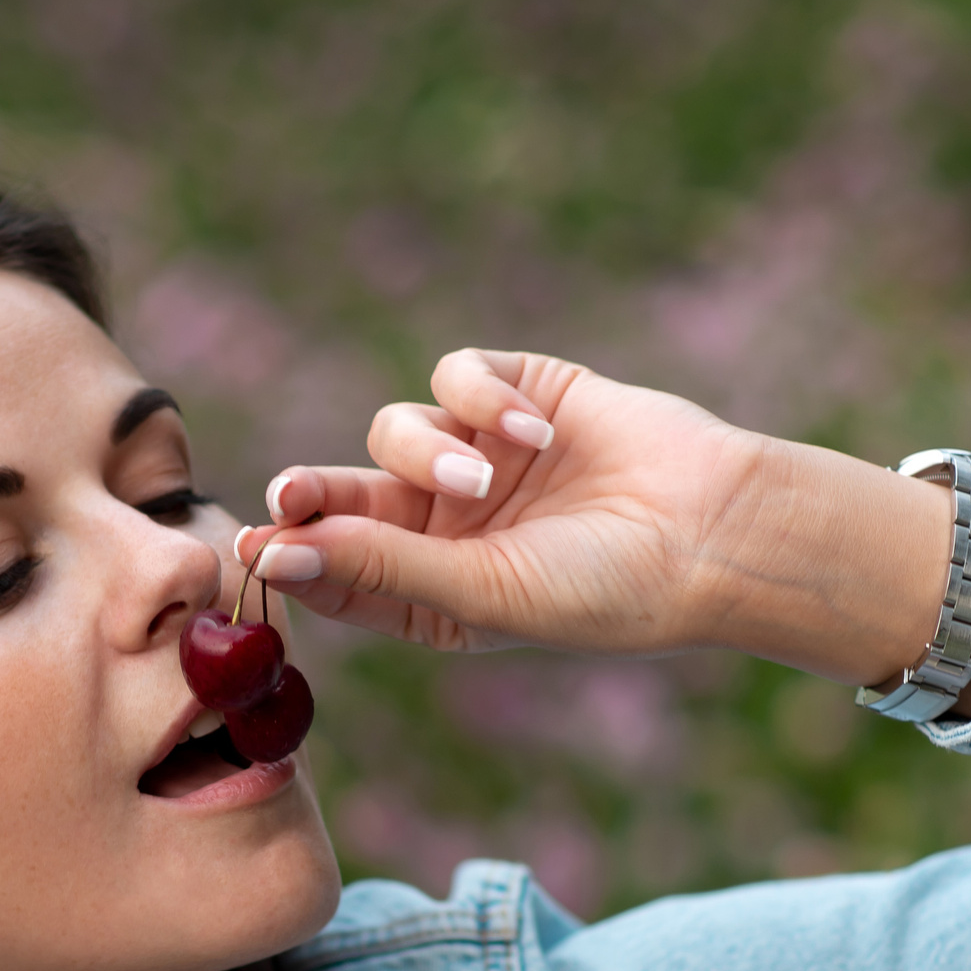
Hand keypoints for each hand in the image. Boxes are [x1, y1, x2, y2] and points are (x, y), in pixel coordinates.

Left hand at [240, 348, 970, 707]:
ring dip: (430, 447)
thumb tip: (274, 555)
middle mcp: (443, 527)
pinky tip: (532, 430)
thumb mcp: (483, 593)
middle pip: (343, 495)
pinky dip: (482, 396)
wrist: (714, 531)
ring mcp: (477, 457)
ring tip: (488, 472)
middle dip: (317, 491)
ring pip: (395, 430)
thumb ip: (380, 570)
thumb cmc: (603, 589)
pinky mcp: (516, 393)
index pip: (334, 573)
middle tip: (290, 491)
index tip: (255, 547)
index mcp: (429, 595)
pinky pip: (455, 376)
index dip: (290, 556)